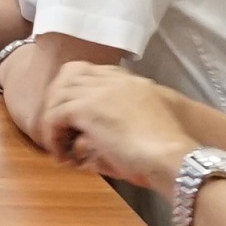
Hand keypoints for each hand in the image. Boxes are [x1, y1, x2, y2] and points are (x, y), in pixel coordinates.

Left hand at [39, 66, 195, 178]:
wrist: (173, 155)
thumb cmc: (169, 149)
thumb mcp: (150, 120)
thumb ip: (131, 114)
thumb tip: (111, 131)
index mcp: (131, 80)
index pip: (92, 70)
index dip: (77, 89)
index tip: (73, 113)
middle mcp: (113, 80)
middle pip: (69, 74)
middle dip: (58, 98)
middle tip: (58, 125)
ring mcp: (98, 91)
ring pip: (57, 95)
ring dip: (53, 120)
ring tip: (58, 144)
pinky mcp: (86, 109)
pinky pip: (54, 116)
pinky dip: (52, 136)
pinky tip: (61, 154)